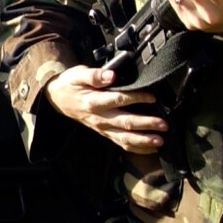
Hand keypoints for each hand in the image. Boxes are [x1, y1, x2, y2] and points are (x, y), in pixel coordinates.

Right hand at [45, 65, 166, 153]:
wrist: (58, 99)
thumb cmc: (71, 84)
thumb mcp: (78, 74)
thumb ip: (95, 75)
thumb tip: (111, 76)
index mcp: (93, 101)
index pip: (119, 100)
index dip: (137, 98)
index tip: (152, 97)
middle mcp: (99, 118)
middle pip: (125, 123)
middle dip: (146, 125)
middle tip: (163, 125)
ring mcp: (102, 128)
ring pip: (124, 138)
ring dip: (143, 141)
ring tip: (160, 141)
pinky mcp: (104, 133)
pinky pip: (121, 143)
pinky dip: (137, 148)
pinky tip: (150, 148)